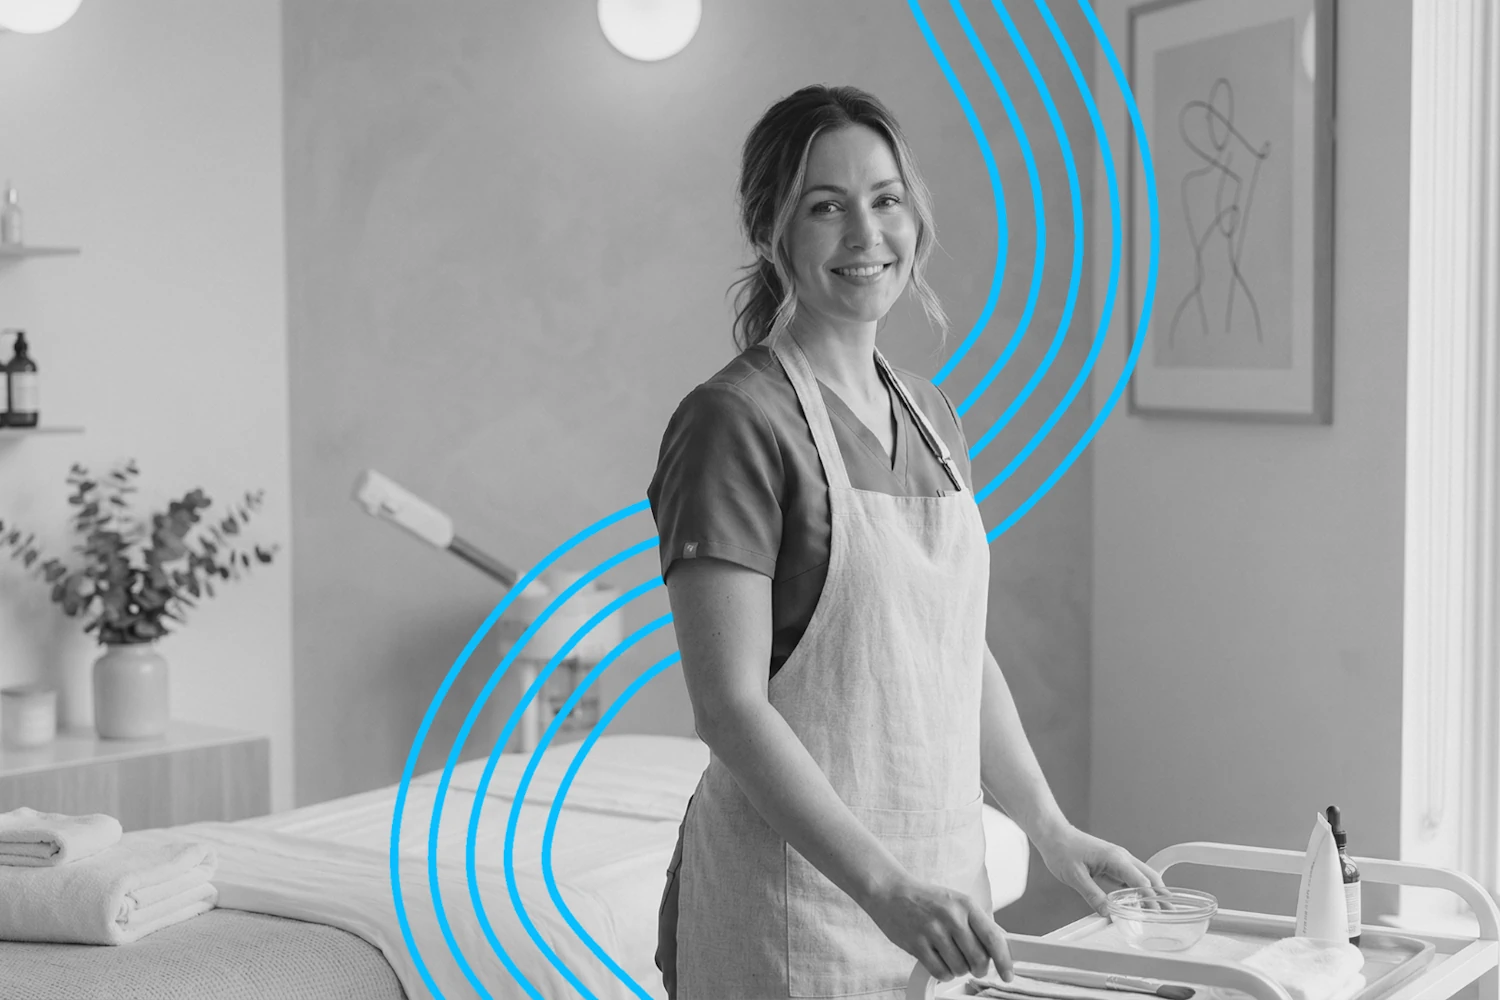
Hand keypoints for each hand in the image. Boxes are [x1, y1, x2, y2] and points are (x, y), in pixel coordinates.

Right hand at [863, 873, 1014, 983]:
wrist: (890, 892)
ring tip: (950, 956)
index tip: (1007, 974)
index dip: (1004, 961)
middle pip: (978, 959)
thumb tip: (1001, 945)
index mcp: (965, 904)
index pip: (993, 938)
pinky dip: (943, 973)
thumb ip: (978, 922)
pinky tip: (939, 961)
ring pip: (959, 968)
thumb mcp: (956, 901)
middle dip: (978, 968)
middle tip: (973, 965)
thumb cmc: (926, 898)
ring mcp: (932, 930)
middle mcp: (951, 916)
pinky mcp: (916, 944)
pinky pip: (940, 972)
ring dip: (958, 969)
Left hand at [1036, 824, 1165, 916]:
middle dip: (1160, 895)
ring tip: (1159, 910)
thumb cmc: (1062, 849)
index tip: (1158, 914)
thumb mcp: (1075, 876)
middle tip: (1170, 913)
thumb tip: (1108, 913)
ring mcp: (1117, 859)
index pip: (1141, 881)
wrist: (1053, 834)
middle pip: (1149, 877)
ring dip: (1151, 892)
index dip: (1151, 899)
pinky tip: (1139, 901)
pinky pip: (1130, 877)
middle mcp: (1121, 857)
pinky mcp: (1111, 863)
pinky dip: (1138, 889)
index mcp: (1115, 858)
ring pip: (1142, 877)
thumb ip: (1092, 895)